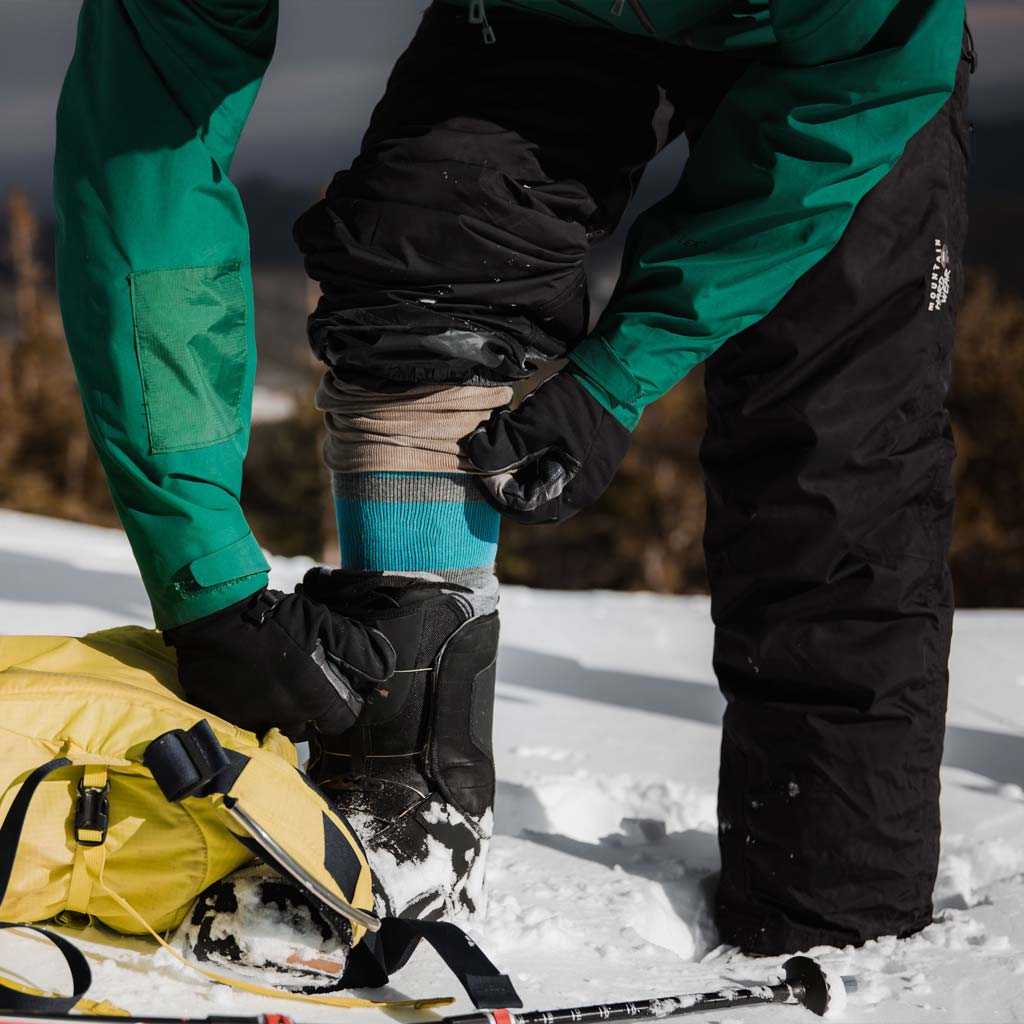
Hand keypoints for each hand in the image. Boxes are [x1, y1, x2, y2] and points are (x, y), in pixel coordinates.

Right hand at [165, 588, 395, 740]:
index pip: (341, 721)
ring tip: (280, 685)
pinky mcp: (227, 716)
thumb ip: (355, 647)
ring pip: (279, 727)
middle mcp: (286, 717)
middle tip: (307, 684)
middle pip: (310, 728)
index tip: (338, 691)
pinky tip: (253, 685)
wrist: (215, 617)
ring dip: (284, 712)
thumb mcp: (323, 622)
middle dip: (313, 711)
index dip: (344, 706)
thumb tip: (383, 663)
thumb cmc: (274, 617)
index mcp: (313, 698)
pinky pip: (249, 721)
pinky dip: (255, 708)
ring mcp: (254, 720)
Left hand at [460, 371, 629, 523]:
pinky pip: (547, 468)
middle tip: (487, 456)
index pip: (522, 509)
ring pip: (537, 483)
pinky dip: (528, 457)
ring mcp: (582, 475)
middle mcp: (579, 490)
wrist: (616, 375)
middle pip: (529, 500)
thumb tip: (475, 458)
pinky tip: (519, 435)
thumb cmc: (578, 403)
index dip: (495, 492)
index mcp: (573, 491)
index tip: (481, 466)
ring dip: (515, 467)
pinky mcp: (580, 458)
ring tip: (502, 440)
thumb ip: (503, 446)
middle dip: (504, 480)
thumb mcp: (535, 424)